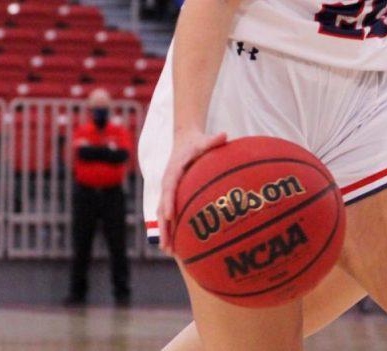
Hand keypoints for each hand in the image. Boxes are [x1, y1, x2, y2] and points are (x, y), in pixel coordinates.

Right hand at [155, 127, 226, 254]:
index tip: (169, 215)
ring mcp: (167, 191)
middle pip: (161, 207)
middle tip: (167, 244)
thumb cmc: (195, 143)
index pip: (169, 188)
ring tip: (170, 251)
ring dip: (165, 232)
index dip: (168, 201)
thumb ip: (213, 140)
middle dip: (163, 227)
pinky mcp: (171, 196)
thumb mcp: (203, 140)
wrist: (184, 141)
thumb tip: (225, 134)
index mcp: (173, 171)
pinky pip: (168, 214)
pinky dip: (170, 228)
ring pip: (162, 215)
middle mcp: (167, 184)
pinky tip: (177, 245)